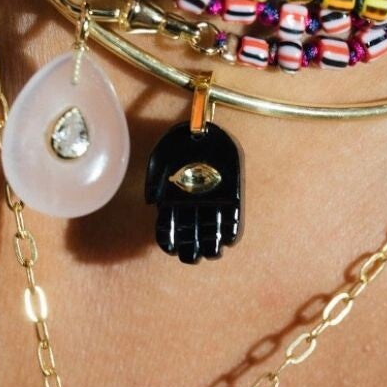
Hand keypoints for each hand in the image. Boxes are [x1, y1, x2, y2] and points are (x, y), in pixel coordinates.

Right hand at [144, 121, 244, 262]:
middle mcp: (193, 204)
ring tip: (211, 253)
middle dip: (191, 248)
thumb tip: (153, 204)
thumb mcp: (159, 162)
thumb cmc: (178, 144)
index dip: (169, 241)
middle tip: (192, 256)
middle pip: (190, 234)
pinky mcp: (232, 197)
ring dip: (211, 245)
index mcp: (173, 200)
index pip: (168, 227)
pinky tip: (229, 241)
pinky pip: (232, 219)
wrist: (202, 130)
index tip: (172, 250)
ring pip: (211, 231)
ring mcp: (213, 201)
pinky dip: (231, 231)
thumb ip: (154, 183)